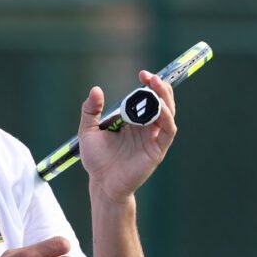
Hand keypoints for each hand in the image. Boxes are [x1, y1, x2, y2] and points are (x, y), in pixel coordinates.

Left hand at [78, 70, 176, 201]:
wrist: (101, 183)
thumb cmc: (96, 159)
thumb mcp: (88, 130)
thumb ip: (90, 110)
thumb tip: (96, 89)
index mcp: (132, 120)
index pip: (146, 98)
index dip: (148, 85)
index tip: (142, 74)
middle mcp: (145, 127)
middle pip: (161, 102)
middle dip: (159, 87)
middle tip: (151, 77)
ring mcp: (153, 138)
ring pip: (168, 113)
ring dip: (165, 98)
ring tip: (157, 86)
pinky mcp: (157, 149)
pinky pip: (168, 131)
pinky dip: (167, 117)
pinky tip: (160, 108)